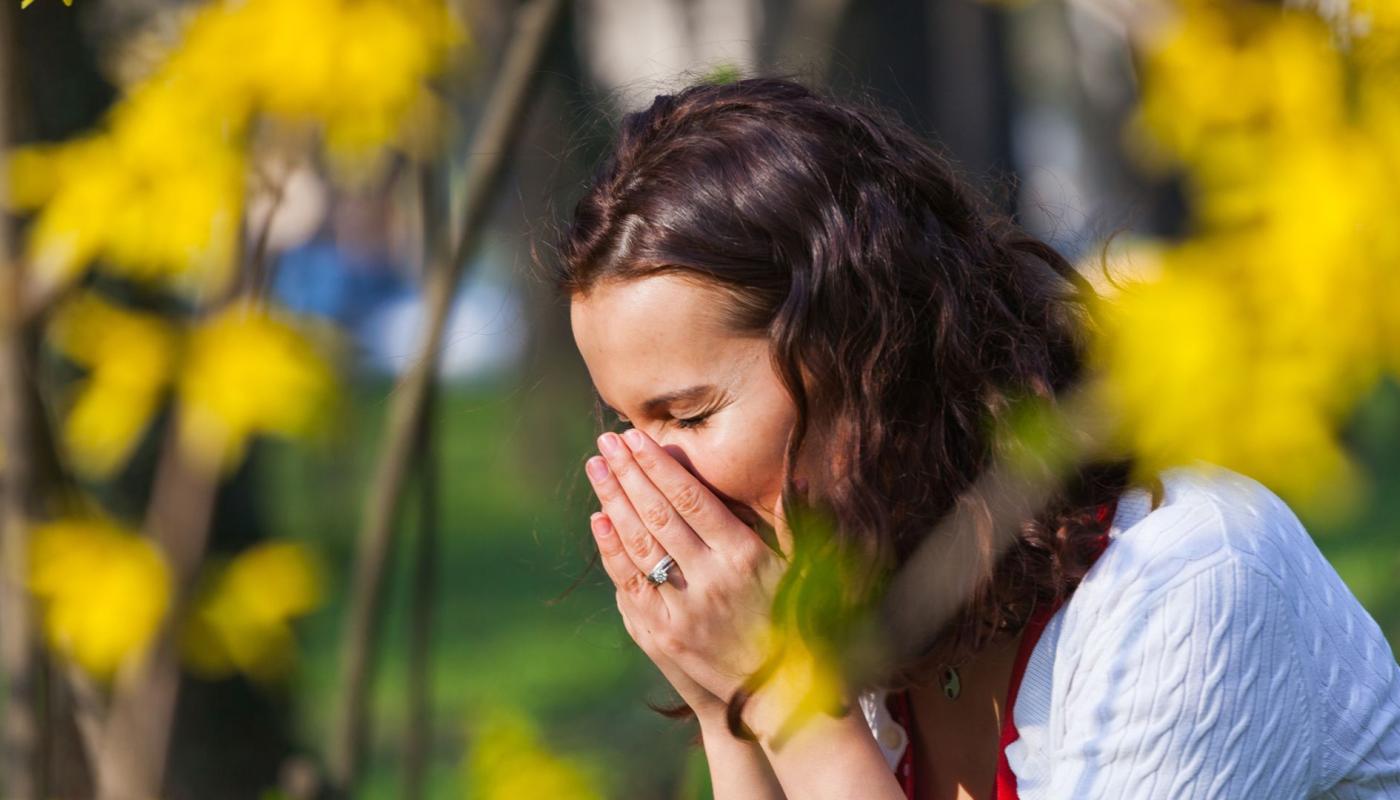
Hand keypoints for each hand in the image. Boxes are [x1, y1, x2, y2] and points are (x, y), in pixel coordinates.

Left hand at [584, 428, 788, 711]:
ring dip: (614, 502)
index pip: (691, 499)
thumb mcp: (800, 568)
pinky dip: (612, 550)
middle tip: (606, 440)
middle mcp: (713, 579)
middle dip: (629, 472)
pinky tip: (599, 519)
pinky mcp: (666, 635)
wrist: (777, 691)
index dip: (659, 465)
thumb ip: (789, 519)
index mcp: (745, 555)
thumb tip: (795, 472)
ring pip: (640, 545)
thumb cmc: (793, 620)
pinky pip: (632, 585)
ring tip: (596, 468)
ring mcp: (686, 609)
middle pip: (659, 515)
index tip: (636, 438)